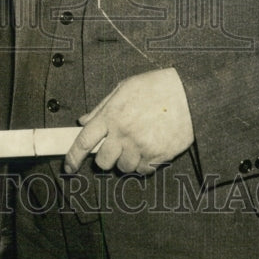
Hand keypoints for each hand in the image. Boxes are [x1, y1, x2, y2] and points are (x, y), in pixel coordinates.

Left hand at [65, 67, 193, 174]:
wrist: (189, 94)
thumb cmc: (155, 87)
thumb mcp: (123, 88)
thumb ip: (101, 108)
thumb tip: (83, 122)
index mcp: (112, 115)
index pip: (84, 141)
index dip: (73, 157)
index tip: (68, 166)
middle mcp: (124, 133)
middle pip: (103, 162)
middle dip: (105, 158)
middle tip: (114, 147)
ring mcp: (142, 147)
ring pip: (124, 168)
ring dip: (126, 160)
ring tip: (137, 142)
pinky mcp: (159, 156)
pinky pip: (143, 171)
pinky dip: (143, 164)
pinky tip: (149, 148)